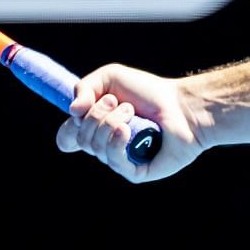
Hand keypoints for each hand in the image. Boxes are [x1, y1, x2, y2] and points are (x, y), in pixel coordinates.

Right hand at [56, 63, 204, 183]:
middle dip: (97, 114)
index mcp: (96, 129)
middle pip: (80, 138)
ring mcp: (120, 161)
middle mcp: (106, 147)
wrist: (182, 106)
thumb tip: (72, 112)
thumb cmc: (149, 92)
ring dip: (111, 121)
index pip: (66, 140)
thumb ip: (84, 87)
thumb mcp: (110, 77)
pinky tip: (126, 130)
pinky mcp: (135, 172)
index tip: (80, 112)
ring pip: (95, 146)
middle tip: (121, 103)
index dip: (68, 129)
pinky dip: (116, 141)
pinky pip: (114, 161)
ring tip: (132, 112)